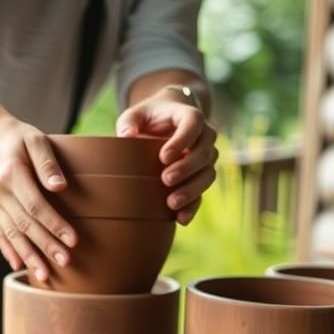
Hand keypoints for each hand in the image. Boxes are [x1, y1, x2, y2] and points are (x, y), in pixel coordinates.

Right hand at [0, 115, 76, 282]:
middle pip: (25, 224)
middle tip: (65, 262)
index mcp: (12, 174)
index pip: (36, 205)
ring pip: (12, 234)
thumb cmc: (18, 137)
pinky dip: (8, 251)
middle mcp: (0, 192)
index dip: (54, 224)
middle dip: (45, 246)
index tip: (72, 240)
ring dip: (28, 255)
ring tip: (44, 274)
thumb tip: (60, 186)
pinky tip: (18, 265)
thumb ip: (48, 162)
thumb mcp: (35, 139)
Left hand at [116, 92, 217, 225]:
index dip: (182, 141)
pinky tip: (181, 218)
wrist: (165, 124)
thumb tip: (126, 136)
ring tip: (171, 203)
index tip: (163, 157)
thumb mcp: (136, 115)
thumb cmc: (149, 118)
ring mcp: (206, 158)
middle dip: (186, 168)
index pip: (193, 125)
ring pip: (207, 174)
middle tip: (165, 180)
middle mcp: (204, 137)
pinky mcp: (201, 176)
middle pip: (204, 153)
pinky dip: (193, 206)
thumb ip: (129, 121)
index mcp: (190, 117)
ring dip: (192, 190)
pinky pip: (203, 192)